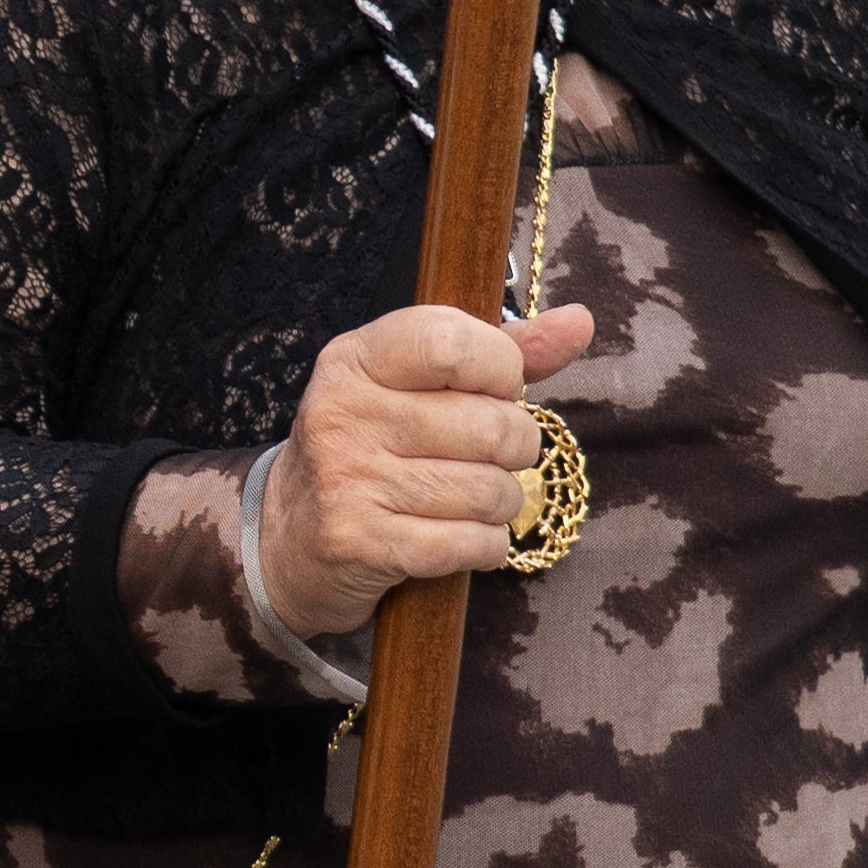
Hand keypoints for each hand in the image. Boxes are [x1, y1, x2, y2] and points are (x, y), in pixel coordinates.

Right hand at [255, 302, 600, 641]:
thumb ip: (497, 352)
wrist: (288, 534)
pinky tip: (462, 537)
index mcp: (356, 359)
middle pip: (491, 426)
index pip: (454, 342)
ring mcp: (348, 479)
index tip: (494, 390)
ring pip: (490, 491)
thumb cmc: (372, 448)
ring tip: (471, 499)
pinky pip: (471, 544)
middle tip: (489, 457)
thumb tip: (579, 321)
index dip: (500, 370)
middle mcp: (344, 413)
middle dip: (513, 448)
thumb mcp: (414, 386)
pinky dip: (485, 547)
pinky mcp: (360, 542)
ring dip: (500, 504)